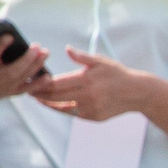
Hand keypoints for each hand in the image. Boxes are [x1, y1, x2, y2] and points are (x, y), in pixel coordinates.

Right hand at [0, 28, 46, 100]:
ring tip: (45, 52)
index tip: (10, 36)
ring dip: (36, 65)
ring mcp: (8, 85)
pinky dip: (40, 83)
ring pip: (24, 76)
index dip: (1, 45)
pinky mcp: (16, 92)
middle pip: (14, 68)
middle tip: (37, 46)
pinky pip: (30, 88)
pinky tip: (48, 75)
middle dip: (27, 58)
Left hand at [28, 48, 147, 121]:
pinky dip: (63, 110)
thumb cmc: (118, 74)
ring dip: (50, 104)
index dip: (42, 83)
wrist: (137, 93)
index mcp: (87, 80)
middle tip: (29, 90)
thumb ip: (82, 57)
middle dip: (41, 95)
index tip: (31, 81)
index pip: (57, 84)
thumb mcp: (101, 61)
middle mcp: (88, 97)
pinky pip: (74, 114)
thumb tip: (67, 49)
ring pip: (63, 109)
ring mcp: (92, 109)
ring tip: (39, 99)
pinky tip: (56, 105)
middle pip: (56, 98)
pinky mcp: (95, 117)